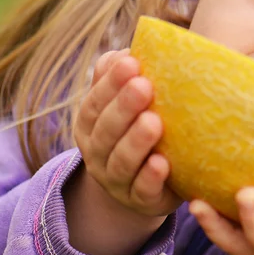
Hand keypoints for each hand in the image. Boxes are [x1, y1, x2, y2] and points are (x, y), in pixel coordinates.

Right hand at [74, 49, 181, 217]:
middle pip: (106, 130)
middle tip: (144, 86)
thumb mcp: (127, 106)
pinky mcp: (141, 201)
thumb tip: (124, 53)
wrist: (143, 186)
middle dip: (123, 107)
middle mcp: (97, 153)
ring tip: (153, 122)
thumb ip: (122, 79)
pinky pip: (142, 191)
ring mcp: (116, 181)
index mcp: (91, 125)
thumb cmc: (138, 131)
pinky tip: (162, 163)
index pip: (95, 102)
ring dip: (136, 141)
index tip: (131, 62)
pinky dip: (150, 178)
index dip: (110, 83)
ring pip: (121, 161)